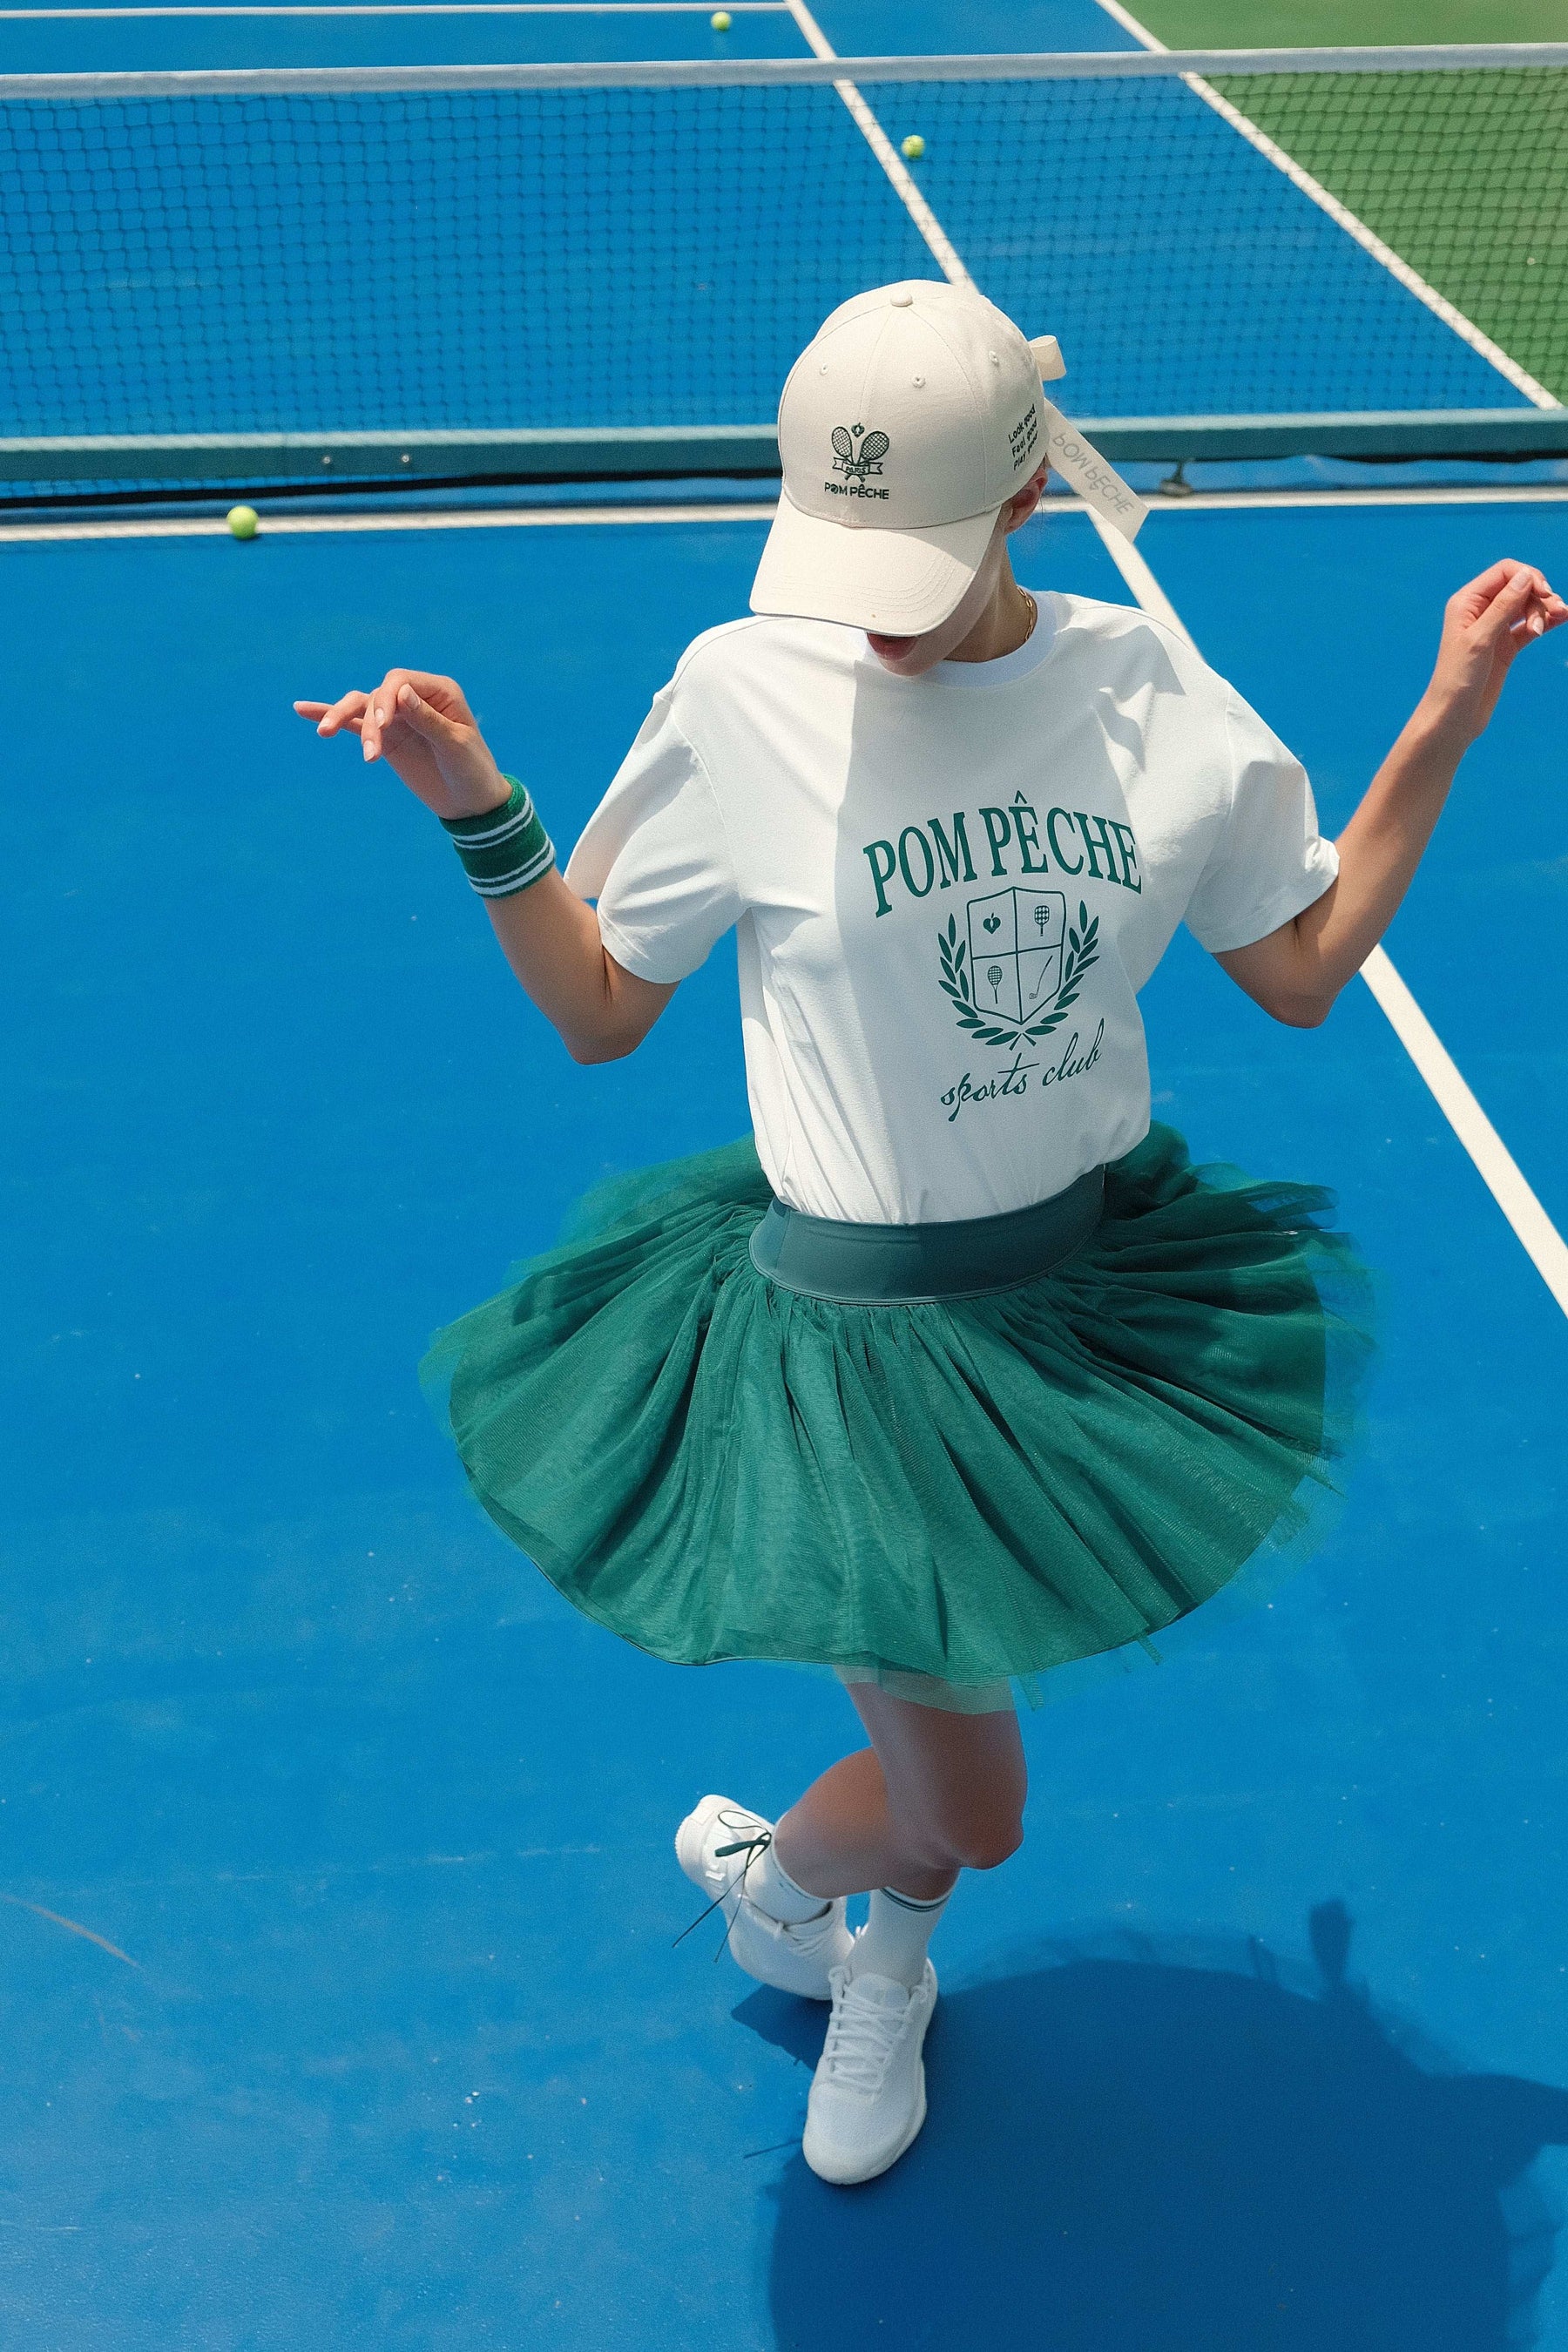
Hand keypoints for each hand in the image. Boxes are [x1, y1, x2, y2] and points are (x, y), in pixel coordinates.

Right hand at [293, 669, 510, 818]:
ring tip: (324, 733)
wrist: (470, 803)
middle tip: (371, 748)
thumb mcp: (456, 746)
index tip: (384, 727)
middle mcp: (414, 697)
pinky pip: (354, 724)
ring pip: (361, 706)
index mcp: (438, 691)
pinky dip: (330, 716)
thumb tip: (400, 692)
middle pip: (377, 693)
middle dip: (367, 716)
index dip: (386, 699)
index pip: (400, 682)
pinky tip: (302, 709)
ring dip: (342, 717)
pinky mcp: (384, 737)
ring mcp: (396, 717)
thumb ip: (428, 720)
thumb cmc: (472, 771)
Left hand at [1421, 560, 1566, 747]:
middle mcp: (1480, 611)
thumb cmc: (1457, 679)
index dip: (1529, 576)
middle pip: (1520, 587)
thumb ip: (1503, 607)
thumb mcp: (1480, 640)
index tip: (1545, 593)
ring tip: (1554, 621)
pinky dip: (1546, 621)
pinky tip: (1562, 619)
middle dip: (1539, 596)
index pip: (1505, 572)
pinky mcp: (1505, 647)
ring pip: (1527, 606)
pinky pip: (1530, 626)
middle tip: (1552, 614)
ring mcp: (1494, 629)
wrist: (1453, 718)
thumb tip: (1526, 575)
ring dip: (1544, 610)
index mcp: (1467, 602)